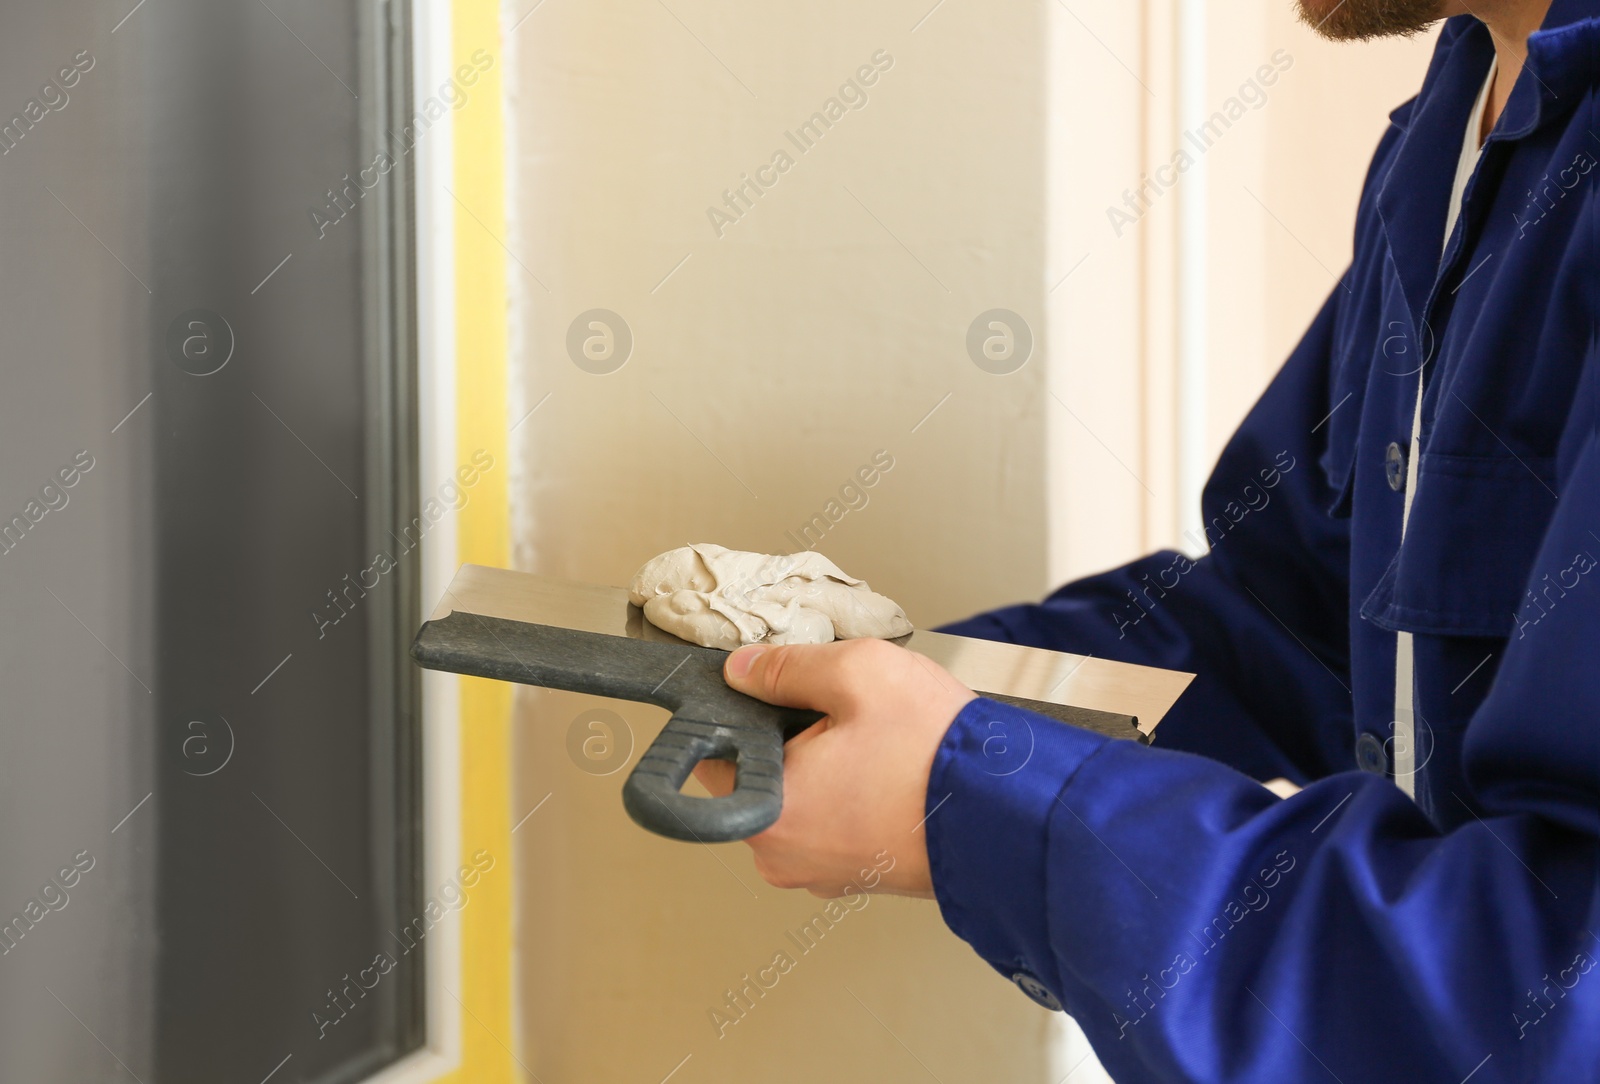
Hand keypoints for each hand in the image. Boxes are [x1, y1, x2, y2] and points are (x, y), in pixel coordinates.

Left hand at [692, 638, 976, 897]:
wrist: (1013, 816)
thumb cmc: (939, 756)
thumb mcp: (858, 673)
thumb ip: (786, 666)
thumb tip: (743, 669)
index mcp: (767, 812)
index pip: (716, 753)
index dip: (747, 710)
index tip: (779, 691)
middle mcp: (785, 856)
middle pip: (763, 774)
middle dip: (796, 736)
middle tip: (848, 713)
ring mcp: (825, 873)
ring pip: (804, 797)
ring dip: (832, 764)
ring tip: (882, 742)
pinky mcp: (862, 876)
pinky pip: (840, 822)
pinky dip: (859, 792)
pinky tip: (895, 769)